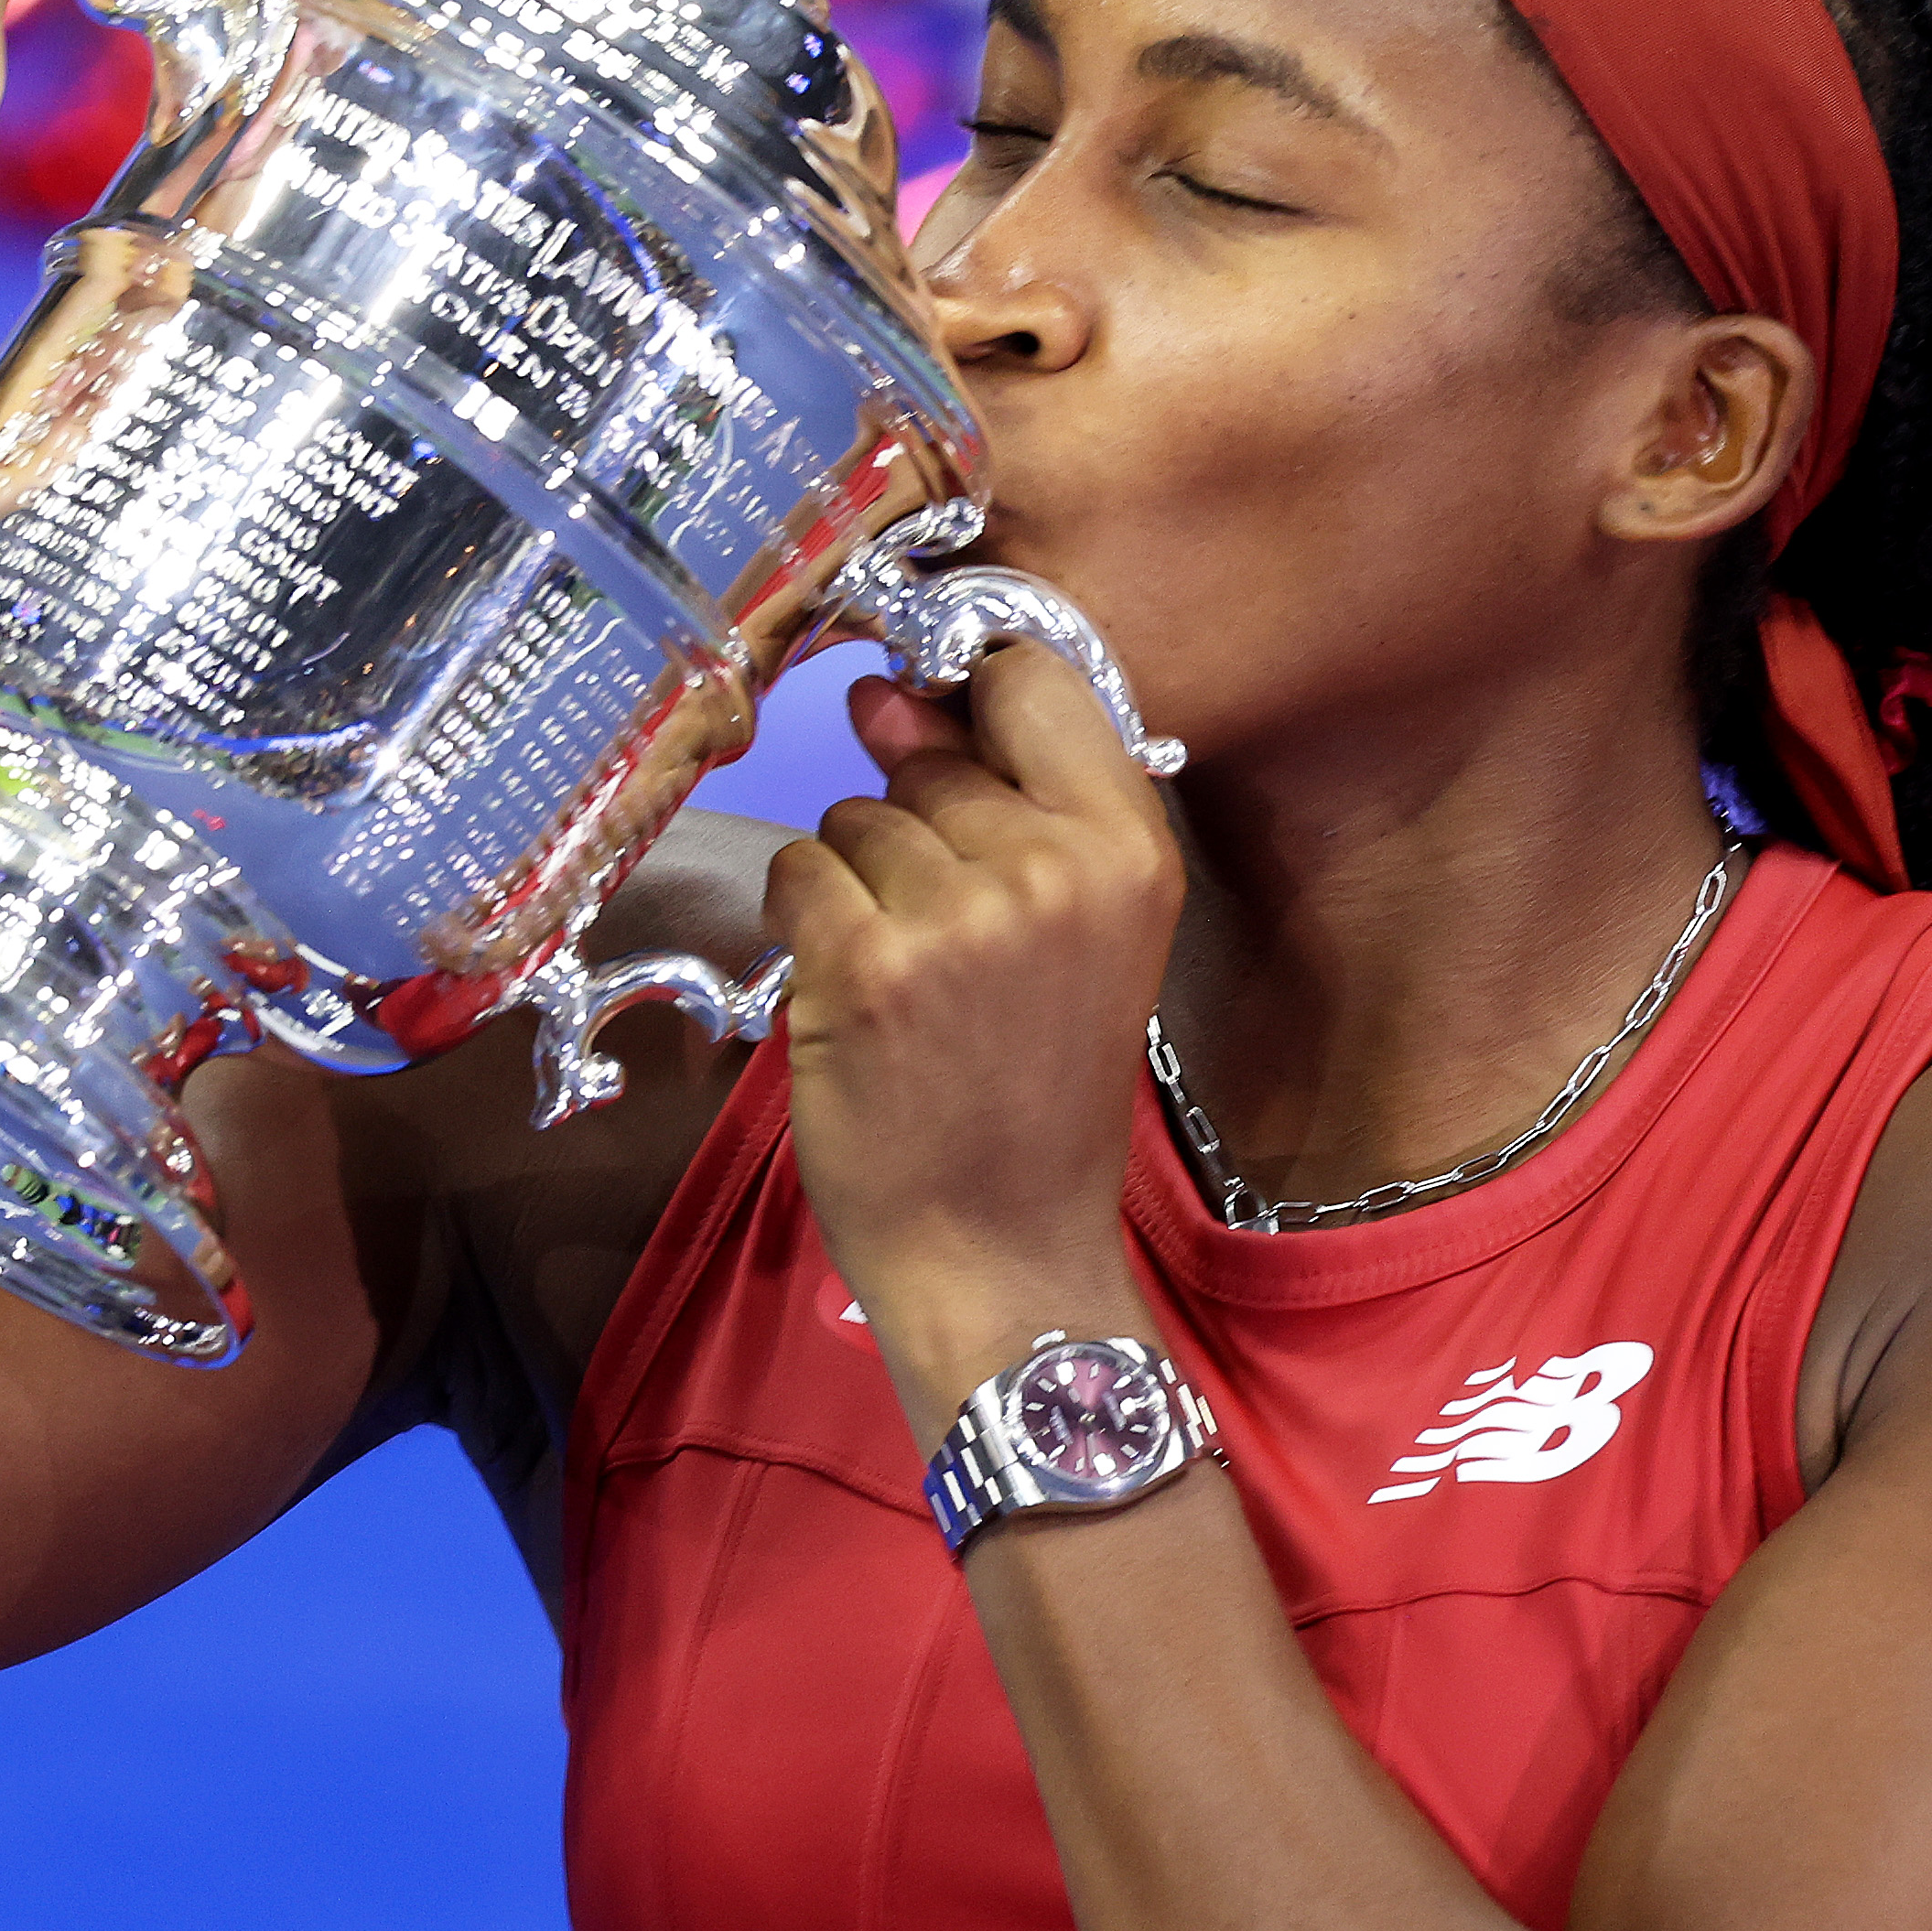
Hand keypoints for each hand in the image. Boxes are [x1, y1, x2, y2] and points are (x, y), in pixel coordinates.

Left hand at [766, 645, 1184, 1424]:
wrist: (1004, 1250)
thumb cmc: (1037, 1098)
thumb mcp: (1082, 939)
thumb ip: (1008, 808)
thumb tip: (885, 691)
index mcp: (1133, 854)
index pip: (1040, 679)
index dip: (973, 692)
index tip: (945, 727)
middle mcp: (1055, 869)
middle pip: (931, 759)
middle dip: (911, 828)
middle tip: (944, 940)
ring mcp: (960, 915)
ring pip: (854, 817)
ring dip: (855, 884)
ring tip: (907, 982)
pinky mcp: (868, 964)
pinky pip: (799, 872)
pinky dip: (804, 925)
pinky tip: (851, 995)